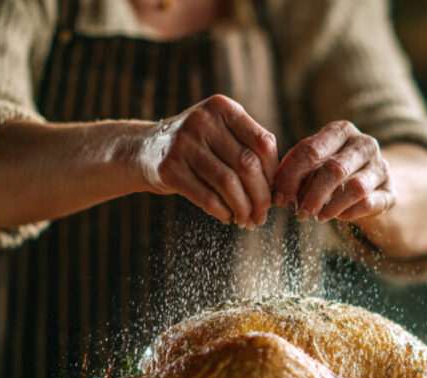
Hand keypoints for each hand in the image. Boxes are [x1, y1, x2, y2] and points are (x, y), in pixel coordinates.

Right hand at [138, 95, 277, 226]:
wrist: (146, 150)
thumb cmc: (197, 146)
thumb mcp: (221, 131)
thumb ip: (249, 146)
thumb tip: (280, 184)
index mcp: (222, 108)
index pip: (263, 143)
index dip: (273, 173)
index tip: (274, 193)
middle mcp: (203, 121)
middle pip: (247, 165)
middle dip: (261, 196)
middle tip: (263, 215)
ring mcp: (183, 143)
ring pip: (228, 183)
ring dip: (243, 208)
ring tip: (247, 220)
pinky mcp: (169, 168)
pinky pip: (206, 197)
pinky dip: (222, 212)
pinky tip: (228, 217)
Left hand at [274, 121, 394, 221]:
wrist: (370, 180)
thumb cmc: (330, 170)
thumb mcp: (311, 164)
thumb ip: (294, 172)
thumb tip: (279, 196)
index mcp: (340, 130)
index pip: (311, 150)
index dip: (291, 176)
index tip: (280, 198)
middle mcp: (364, 144)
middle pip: (335, 169)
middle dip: (313, 194)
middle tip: (300, 213)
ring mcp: (381, 166)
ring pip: (356, 187)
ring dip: (332, 206)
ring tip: (319, 217)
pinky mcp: (391, 190)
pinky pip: (370, 203)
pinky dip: (351, 213)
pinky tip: (339, 217)